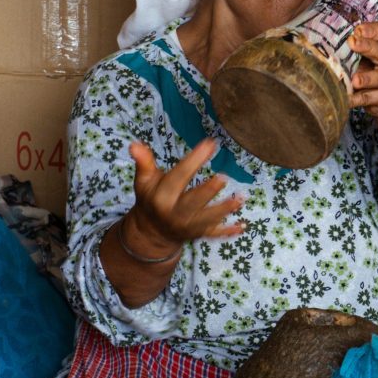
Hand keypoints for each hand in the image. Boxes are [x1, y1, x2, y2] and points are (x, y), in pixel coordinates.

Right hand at [127, 137, 243, 254]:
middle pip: (192, 202)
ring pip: (207, 219)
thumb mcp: (144, 181)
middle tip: (224, 177)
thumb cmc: (152, 198)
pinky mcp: (198, 234)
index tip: (210, 143)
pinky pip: (214, 234)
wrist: (151, 232)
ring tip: (241, 198)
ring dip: (224, 210)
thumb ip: (144, 163)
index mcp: (161, 198)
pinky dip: (228, 232)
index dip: (194, 160)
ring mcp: (188, 226)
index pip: (179, 177)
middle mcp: (174, 214)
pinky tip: (243, 226)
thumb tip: (134, 144)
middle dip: (207, 192)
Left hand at [347, 22, 377, 119]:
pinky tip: (347, 99)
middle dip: (368, 47)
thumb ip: (358, 48)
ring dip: (367, 78)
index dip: (372, 30)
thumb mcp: (370, 56)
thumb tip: (332, 42)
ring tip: (355, 80)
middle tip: (353, 43)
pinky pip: (369, 98)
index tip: (358, 29)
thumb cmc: (376, 70)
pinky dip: (357, 99)